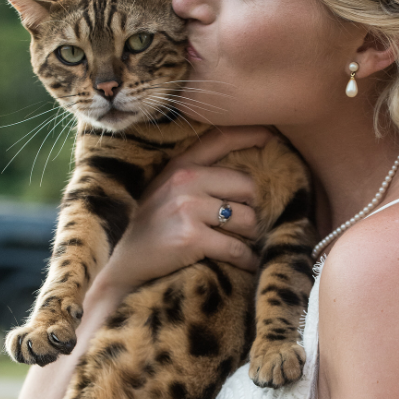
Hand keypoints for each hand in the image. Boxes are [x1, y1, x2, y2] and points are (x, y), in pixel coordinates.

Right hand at [91, 127, 271, 302]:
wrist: (123, 264)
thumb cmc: (149, 229)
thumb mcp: (166, 191)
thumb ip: (196, 178)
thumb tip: (246, 180)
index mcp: (180, 166)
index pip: (221, 138)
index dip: (253, 134)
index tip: (275, 138)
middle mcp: (185, 181)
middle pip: (247, 186)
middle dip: (258, 207)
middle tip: (258, 222)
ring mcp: (188, 208)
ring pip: (247, 218)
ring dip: (254, 235)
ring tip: (252, 244)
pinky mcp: (191, 237)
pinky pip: (237, 248)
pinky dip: (247, 259)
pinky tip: (250, 263)